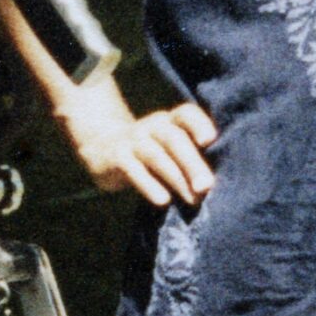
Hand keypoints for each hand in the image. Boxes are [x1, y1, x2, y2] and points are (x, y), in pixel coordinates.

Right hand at [62, 96, 218, 207]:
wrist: (101, 146)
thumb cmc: (149, 152)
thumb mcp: (167, 147)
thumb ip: (190, 158)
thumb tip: (213, 187)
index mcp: (169, 121)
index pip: (186, 114)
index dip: (199, 124)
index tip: (210, 140)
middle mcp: (152, 126)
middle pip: (174, 139)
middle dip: (192, 163)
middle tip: (207, 186)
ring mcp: (133, 140)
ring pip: (156, 156)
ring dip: (177, 178)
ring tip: (194, 200)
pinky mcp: (116, 157)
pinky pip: (133, 170)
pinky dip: (149, 184)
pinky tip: (163, 200)